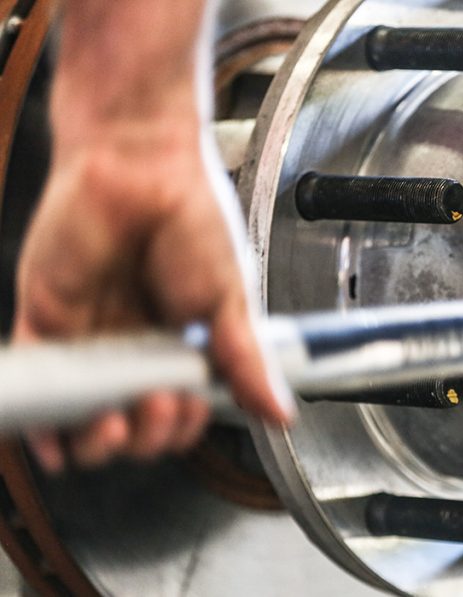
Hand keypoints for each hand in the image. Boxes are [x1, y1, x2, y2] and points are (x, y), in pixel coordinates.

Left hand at [13, 123, 292, 471]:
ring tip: (110, 426)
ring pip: (82, 416)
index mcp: (182, 343)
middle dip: (143, 434)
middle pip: (131, 422)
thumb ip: (245, 361)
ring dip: (94, 441)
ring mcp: (89, 336)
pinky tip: (57, 438)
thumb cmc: (191, 215)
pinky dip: (41, 421)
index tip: (186, 409)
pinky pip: (36, 381)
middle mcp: (134, 346)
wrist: (139, 159)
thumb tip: (280, 412)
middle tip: (154, 407)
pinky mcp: (44, 319)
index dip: (181, 425)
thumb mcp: (229, 297)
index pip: (180, 409)